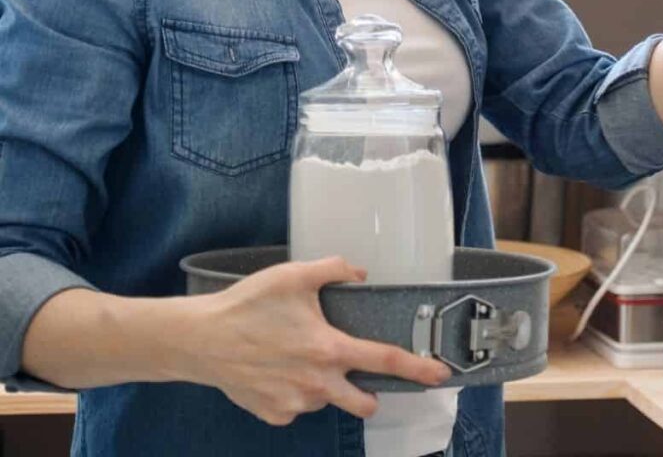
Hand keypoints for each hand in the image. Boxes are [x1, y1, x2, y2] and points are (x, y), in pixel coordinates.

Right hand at [183, 256, 450, 425]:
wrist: (201, 339)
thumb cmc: (249, 304)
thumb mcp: (294, 275)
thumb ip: (334, 269)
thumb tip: (359, 273)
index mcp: (329, 349)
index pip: (385, 360)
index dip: (418, 369)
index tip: (440, 375)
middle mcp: (317, 383)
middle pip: (363, 401)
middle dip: (369, 394)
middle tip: (355, 372)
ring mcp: (295, 404)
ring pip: (325, 399)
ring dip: (323, 384)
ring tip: (295, 355)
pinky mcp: (274, 415)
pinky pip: (296, 406)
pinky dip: (293, 391)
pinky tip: (275, 369)